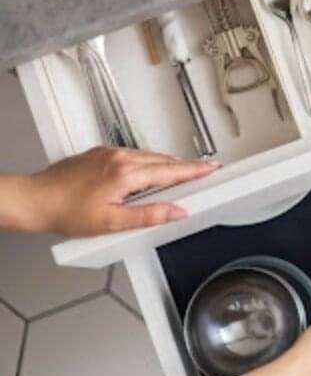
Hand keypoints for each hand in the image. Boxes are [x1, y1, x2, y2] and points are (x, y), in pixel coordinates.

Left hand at [18, 146, 219, 235]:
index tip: (212, 168)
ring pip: (148, 156)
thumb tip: (176, 212)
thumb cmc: (65, 212)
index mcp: (126, 173)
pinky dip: (148, 162)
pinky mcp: (100, 153)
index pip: (171, 171)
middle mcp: (119, 157)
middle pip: (163, 160)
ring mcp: (108, 153)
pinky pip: (133, 154)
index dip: (195, 171)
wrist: (34, 200)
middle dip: (185, 166)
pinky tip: (148, 172)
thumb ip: (149, 215)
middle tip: (203, 171)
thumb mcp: (111, 222)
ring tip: (180, 174)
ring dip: (166, 164)